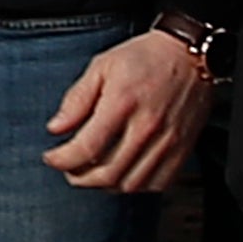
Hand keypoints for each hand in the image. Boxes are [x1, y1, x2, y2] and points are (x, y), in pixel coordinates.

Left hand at [40, 27, 211, 193]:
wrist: (191, 56)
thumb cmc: (145, 58)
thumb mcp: (102, 66)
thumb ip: (76, 99)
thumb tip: (55, 128)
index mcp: (123, 103)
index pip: (87, 148)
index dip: (62, 160)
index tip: (51, 158)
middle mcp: (147, 126)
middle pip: (107, 173)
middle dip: (79, 178)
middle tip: (68, 169)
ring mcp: (168, 141)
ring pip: (131, 184)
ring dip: (105, 185)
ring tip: (92, 173)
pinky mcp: (184, 149)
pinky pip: (158, 183)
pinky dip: (135, 186)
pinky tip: (123, 173)